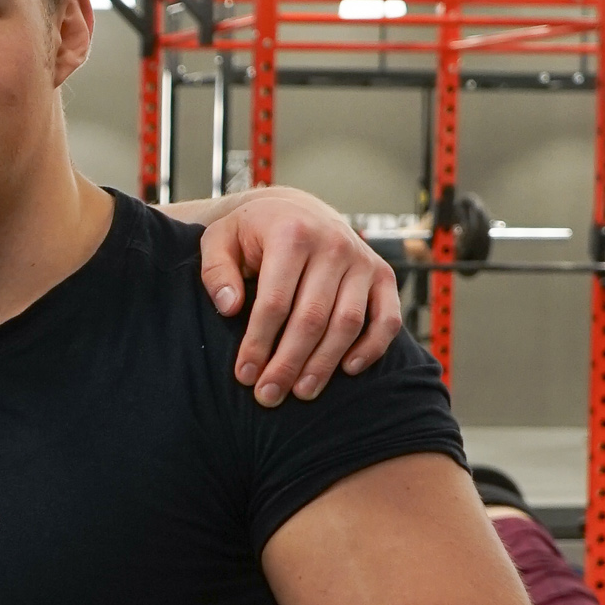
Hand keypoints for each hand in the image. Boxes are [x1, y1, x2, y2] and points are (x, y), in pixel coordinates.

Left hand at [195, 187, 400, 405]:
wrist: (296, 209)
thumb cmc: (253, 232)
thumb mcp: (220, 240)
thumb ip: (216, 271)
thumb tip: (230, 307)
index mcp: (291, 234)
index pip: (274, 302)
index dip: (259, 343)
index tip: (244, 374)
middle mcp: (333, 244)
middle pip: (311, 318)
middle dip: (288, 363)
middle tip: (269, 395)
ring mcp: (362, 260)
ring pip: (347, 323)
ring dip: (324, 364)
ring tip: (301, 393)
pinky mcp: (383, 274)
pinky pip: (387, 318)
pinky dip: (372, 347)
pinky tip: (347, 370)